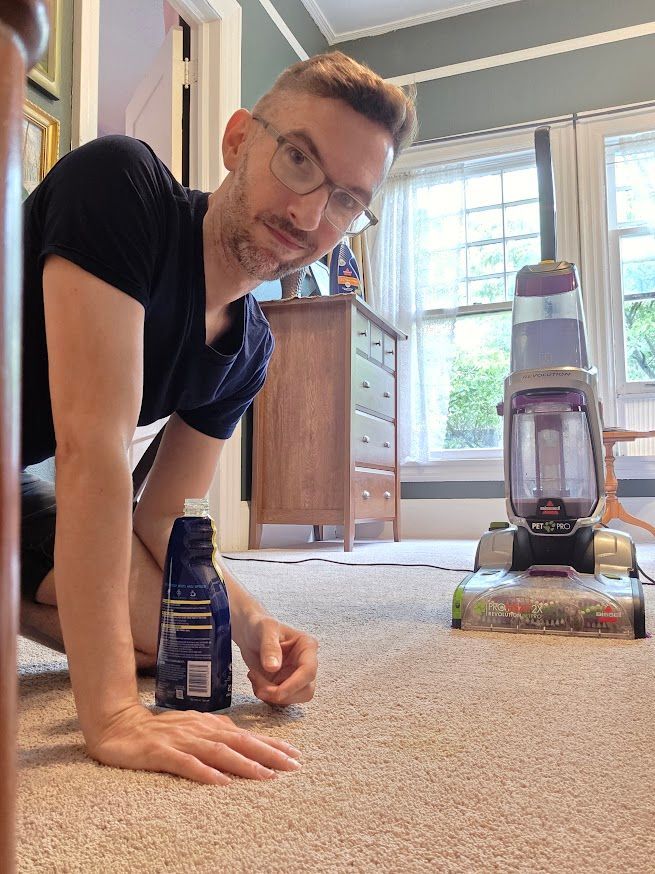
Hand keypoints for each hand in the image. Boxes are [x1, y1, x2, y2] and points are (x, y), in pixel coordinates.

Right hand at [86, 704, 302, 784]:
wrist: (116, 725)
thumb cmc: (156, 730)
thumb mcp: (191, 728)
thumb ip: (215, 734)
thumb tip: (243, 740)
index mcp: (208, 724)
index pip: (246, 734)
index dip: (271, 744)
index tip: (295, 755)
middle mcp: (199, 729)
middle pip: (239, 741)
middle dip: (268, 754)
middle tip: (293, 766)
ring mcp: (180, 740)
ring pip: (218, 751)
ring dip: (244, 763)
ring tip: (266, 776)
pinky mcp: (160, 752)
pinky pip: (185, 764)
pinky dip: (204, 772)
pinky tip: (220, 782)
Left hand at [236, 615, 317, 705]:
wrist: (249, 633)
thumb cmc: (260, 626)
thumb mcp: (265, 629)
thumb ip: (270, 647)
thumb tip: (274, 667)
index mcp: (307, 647)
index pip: (309, 671)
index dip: (294, 685)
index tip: (275, 691)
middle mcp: (306, 663)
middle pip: (305, 691)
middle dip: (281, 694)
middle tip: (260, 687)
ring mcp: (296, 676)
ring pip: (293, 698)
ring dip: (271, 696)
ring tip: (255, 678)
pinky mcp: (285, 685)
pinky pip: (280, 700)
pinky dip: (266, 696)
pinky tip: (256, 681)